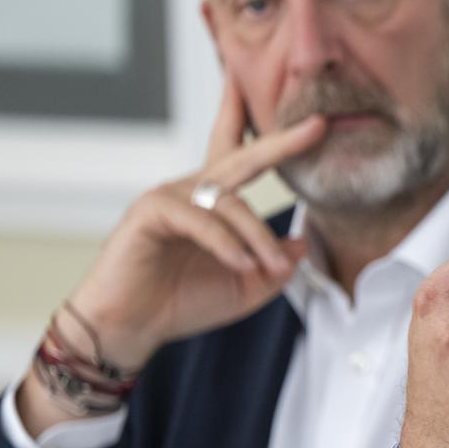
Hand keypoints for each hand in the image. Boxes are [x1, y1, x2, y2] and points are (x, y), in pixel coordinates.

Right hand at [17, 80, 324, 431]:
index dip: (272, 136)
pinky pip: (201, 221)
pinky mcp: (150, 212)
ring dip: (258, 236)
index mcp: (213, 202)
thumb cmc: (180, 303)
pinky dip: (226, 244)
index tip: (311, 119)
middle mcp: (192, 191)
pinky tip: (241, 265)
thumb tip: (303, 242)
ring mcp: (170, 197)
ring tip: (273, 268)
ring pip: (231, 203)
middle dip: (281, 142)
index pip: (243, 157)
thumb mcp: (244, 288)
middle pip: (243, 157)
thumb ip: (275, 266)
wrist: (131, 328)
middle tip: (318, 126)